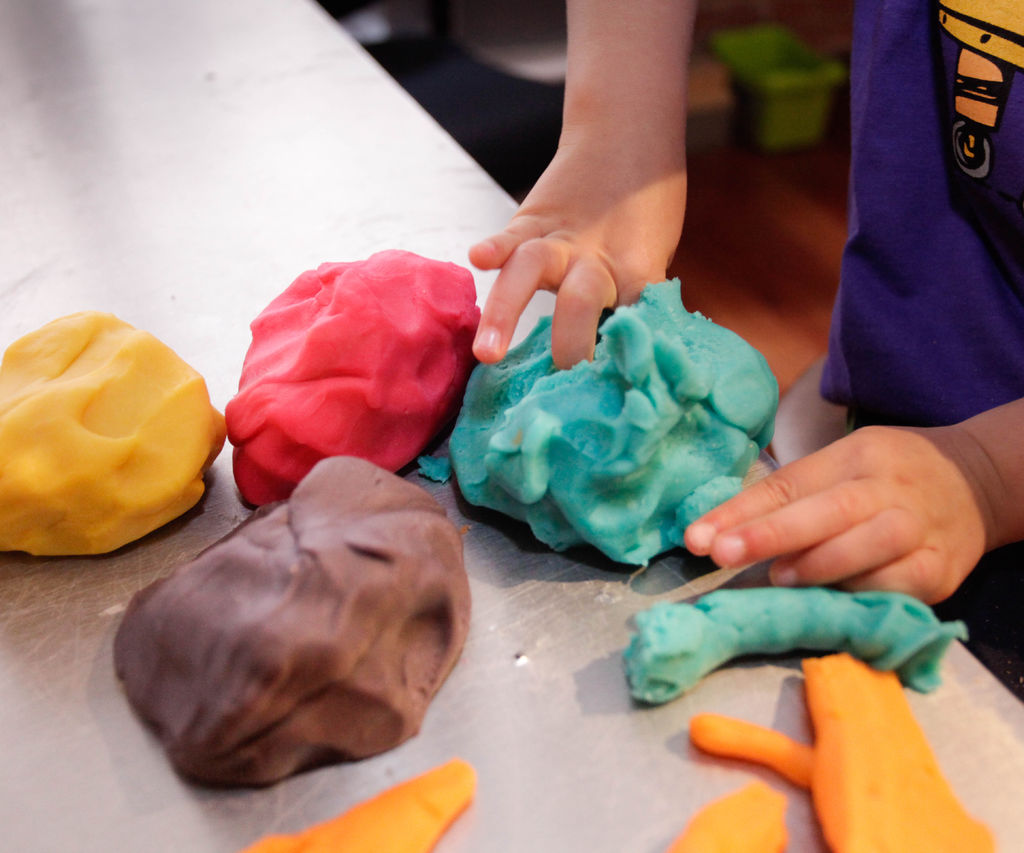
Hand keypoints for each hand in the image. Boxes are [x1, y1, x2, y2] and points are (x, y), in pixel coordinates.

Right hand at [470, 129, 686, 368]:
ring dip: (508, 311)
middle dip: (570, 342)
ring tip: (487, 352)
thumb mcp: (656, 257)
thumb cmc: (644, 215)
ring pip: (532, 271)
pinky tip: (477, 259)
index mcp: (637, 274)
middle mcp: (597, 261)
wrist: (628, 138)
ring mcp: (562, 239)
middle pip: (582, 302)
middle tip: (562, 380)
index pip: (632, 323)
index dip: (623, 358)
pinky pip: (510, 236)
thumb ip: (638, 299)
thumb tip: (635, 364)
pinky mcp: (532, 221)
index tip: (619, 394)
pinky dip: (495, 246)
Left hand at [684, 424, 992, 603]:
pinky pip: (898, 584)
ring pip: (868, 546)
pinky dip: (862, 592)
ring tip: (779, 578)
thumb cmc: (886, 477)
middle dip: (769, 534)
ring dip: (817, 566)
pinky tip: (836, 597)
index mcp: (854, 456)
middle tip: (721, 553)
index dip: (739, 511)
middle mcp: (887, 487)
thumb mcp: (842, 466)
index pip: (788, 483)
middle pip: (827, 510)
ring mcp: (919, 527)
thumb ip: (792, 497)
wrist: (975, 482)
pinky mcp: (941, 568)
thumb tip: (721, 533)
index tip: (697, 536)